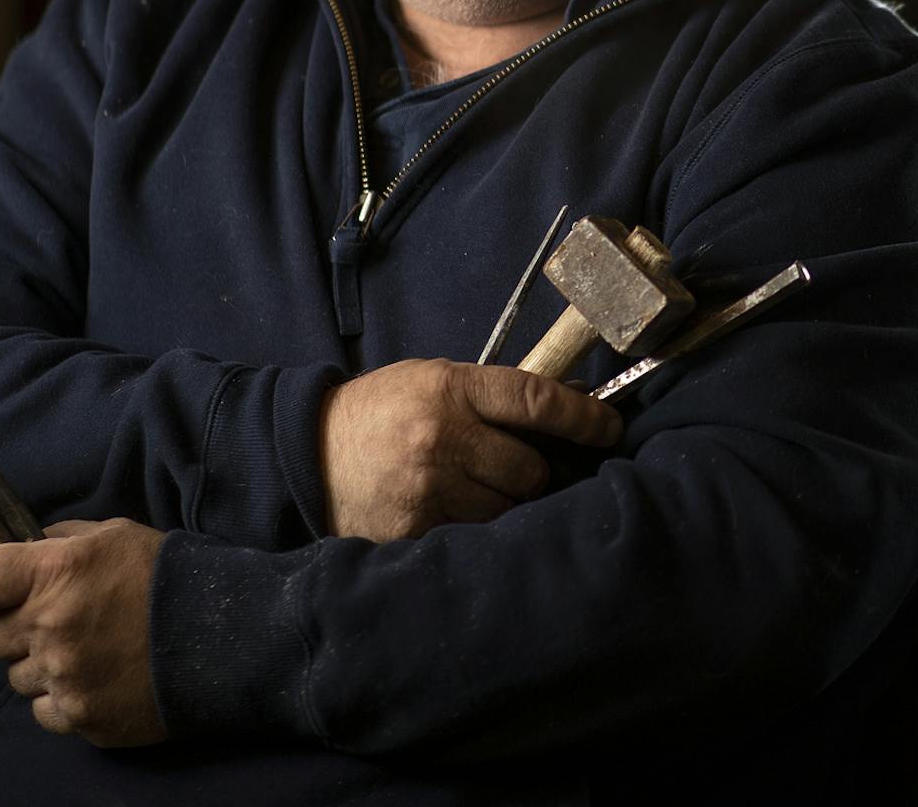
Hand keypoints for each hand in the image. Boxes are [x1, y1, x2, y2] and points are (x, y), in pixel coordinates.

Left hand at [0, 518, 167, 746]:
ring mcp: (65, 678)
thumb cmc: (167, 575)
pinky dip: (64, 698)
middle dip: (12, 628)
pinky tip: (99, 678)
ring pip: (17, 678)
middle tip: (51, 620)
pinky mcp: (82, 717)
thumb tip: (26, 549)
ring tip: (88, 650)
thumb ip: (62, 541)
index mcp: (55, 573)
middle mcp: (51, 627)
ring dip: (41, 665)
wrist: (224, 633)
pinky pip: (44, 712)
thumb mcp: (115, 535)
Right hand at [319, 359, 621, 541]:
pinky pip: (472, 536)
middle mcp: (443, 437)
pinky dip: (472, 527)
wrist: (306, 452)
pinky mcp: (414, 531)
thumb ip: (492, 395)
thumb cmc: (381, 411)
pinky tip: (448, 510)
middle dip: (531, 472)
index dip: (584, 418)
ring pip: (507, 510)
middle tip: (514, 467)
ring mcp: (428, 488)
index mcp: (451, 389)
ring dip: (503, 503)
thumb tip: (569, 407)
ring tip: (472, 488)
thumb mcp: (433, 381)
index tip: (612, 430)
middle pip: (530, 470)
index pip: (537, 400)